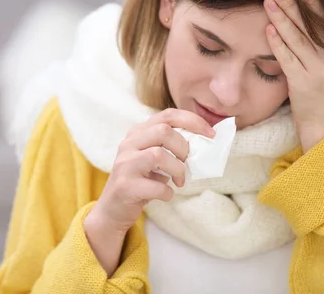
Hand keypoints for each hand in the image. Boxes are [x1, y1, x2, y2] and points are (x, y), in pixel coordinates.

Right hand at [86, 108, 214, 234]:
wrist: (113, 209)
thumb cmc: (140, 180)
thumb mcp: (152, 158)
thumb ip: (170, 146)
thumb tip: (202, 142)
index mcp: (138, 133)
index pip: (167, 115)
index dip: (192, 121)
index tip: (210, 134)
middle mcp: (128, 144)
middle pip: (163, 131)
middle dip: (183, 147)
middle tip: (187, 163)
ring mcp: (125, 164)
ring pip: (158, 155)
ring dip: (177, 170)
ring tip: (178, 181)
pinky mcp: (125, 186)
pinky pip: (155, 187)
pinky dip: (167, 192)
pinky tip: (165, 195)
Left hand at [264, 0, 323, 152]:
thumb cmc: (317, 94)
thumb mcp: (320, 66)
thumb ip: (312, 46)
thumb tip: (293, 21)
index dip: (313, 2)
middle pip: (309, 25)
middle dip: (293, 4)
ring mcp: (316, 71)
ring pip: (298, 39)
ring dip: (282, 18)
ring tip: (268, 1)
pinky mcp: (303, 84)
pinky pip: (289, 60)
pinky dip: (278, 44)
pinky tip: (268, 30)